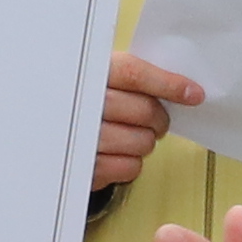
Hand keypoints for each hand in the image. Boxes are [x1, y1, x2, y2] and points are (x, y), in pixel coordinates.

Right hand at [92, 52, 205, 197]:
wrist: (48, 133)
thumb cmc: (84, 103)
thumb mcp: (100, 78)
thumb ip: (132, 78)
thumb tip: (184, 89)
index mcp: (88, 74)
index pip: (135, 74)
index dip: (168, 84)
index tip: (192, 94)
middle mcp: (82, 103)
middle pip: (144, 111)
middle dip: (160, 119)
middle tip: (157, 121)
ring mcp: (83, 137)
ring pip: (142, 141)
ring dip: (144, 141)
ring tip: (129, 136)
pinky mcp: (86, 167)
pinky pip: (130, 167)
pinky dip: (131, 162)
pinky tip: (116, 152)